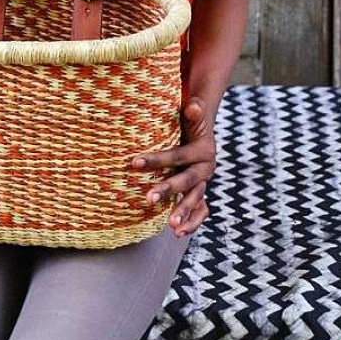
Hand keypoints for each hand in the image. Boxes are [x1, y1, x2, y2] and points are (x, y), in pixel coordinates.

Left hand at [131, 98, 214, 237]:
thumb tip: (193, 106)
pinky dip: (193, 222)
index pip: (178, 156)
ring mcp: (203, 183)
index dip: (157, 160)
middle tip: (148, 198)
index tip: (134, 162)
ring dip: (183, 212)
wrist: (201, 131)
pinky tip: (179, 233)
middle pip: (187, 181)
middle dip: (168, 190)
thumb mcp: (192, 114)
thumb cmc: (189, 120)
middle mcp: (206, 169)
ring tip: (170, 226)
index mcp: (204, 150)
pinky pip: (200, 211)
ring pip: (195, 200)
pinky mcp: (200, 193)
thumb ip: (193, 110)